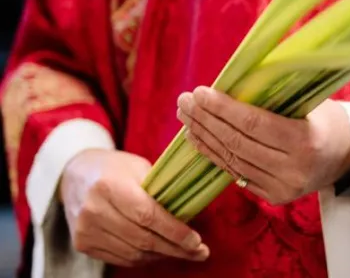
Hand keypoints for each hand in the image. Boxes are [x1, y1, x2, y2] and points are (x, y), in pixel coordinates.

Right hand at [59, 149, 209, 266]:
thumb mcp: (138, 167)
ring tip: (184, 252)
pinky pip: (121, 258)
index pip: (147, 215)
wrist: (74, 174)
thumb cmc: (115, 168)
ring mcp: (86, 230)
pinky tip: (160, 252)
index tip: (196, 241)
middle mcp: (94, 210)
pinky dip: (144, 258)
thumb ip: (160, 189)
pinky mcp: (82, 244)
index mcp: (109, 185)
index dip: (174, 231)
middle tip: (199, 252)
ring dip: (162, 255)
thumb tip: (190, 214)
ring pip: (133, 253)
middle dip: (175, 248)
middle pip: (142, 239)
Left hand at [177, 87, 349, 204]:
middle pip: (238, 143)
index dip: (223, 108)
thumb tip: (233, 79)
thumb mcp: (311, 101)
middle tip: (185, 100)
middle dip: (207, 120)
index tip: (200, 92)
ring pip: (232, 161)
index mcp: (306, 141)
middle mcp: (293, 169)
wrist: (348, 156)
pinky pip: (236, 173)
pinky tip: (197, 138)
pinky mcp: (274, 197)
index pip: (254, 124)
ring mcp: (283, 188)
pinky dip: (213, 155)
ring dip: (204, 137)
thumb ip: (276, 95)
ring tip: (186, 116)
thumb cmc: (327, 119)